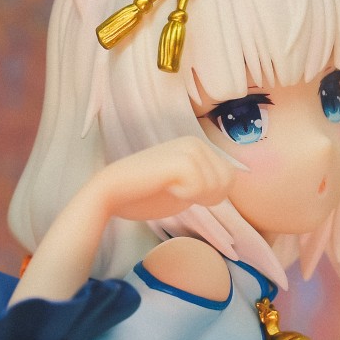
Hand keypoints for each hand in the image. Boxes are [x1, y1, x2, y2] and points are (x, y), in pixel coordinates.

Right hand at [89, 135, 235, 224]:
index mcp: (197, 147)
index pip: (229, 178)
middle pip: (227, 182)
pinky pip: (201, 188)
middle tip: (175, 192)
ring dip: (193, 196)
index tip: (180, 192)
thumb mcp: (182, 187)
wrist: (110, 193)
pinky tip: (164, 186)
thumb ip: (204, 182)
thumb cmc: (141, 194)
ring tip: (167, 188)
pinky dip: (185, 195)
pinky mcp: (183, 159)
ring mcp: (190, 148)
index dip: (210, 196)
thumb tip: (230, 182)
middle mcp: (196, 142)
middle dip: (205, 197)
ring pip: (216, 185)